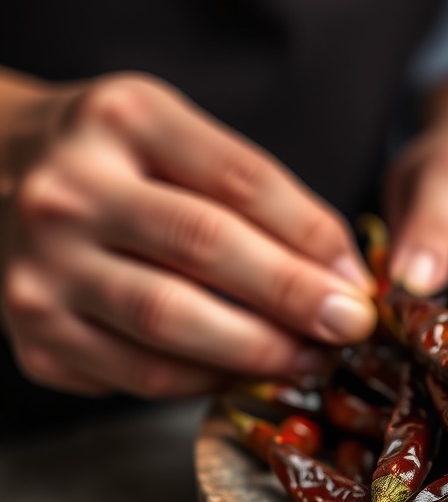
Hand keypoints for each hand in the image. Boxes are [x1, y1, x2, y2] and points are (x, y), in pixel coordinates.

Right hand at [0, 71, 376, 397]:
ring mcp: (40, 266)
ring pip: (169, 322)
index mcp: (124, 121)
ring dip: (259, 351)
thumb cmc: (115, 159)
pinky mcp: (34, 333)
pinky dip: (206, 380)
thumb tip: (342, 276)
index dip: (314, 237)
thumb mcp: (177, 139)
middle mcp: (70, 190)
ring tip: (310, 358)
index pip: (241, 181)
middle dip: (295, 297)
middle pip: (205, 248)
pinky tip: (246, 372)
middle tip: (351, 327)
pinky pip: (139, 374)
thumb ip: (257, 195)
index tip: (360, 279)